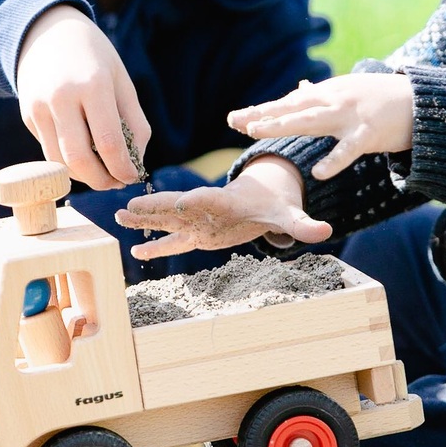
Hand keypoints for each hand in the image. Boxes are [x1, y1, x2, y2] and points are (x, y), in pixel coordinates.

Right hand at [16, 5, 150, 189]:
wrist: (46, 31)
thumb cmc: (94, 58)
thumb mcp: (122, 82)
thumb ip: (135, 124)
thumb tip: (136, 164)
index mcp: (92, 86)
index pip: (108, 142)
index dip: (123, 169)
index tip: (132, 177)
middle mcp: (61, 98)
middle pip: (80, 160)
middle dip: (102, 181)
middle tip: (116, 183)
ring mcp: (39, 108)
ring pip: (60, 162)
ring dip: (84, 177)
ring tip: (102, 173)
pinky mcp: (28, 116)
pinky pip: (50, 152)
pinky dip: (69, 162)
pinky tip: (84, 156)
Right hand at [115, 156, 332, 259]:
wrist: (261, 196)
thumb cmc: (272, 204)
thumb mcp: (288, 214)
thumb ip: (303, 224)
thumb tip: (326, 230)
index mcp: (227, 202)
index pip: (210, 200)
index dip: (197, 200)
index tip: (181, 201)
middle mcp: (206, 209)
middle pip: (178, 207)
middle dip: (155, 207)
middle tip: (131, 206)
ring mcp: (197, 221)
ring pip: (167, 220)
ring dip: (145, 219)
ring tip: (119, 217)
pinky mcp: (195, 233)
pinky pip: (172, 241)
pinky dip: (156, 246)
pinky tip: (135, 250)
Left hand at [228, 74, 413, 180]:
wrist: (424, 102)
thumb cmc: (383, 99)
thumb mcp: (348, 92)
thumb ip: (320, 95)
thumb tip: (297, 88)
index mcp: (328, 94)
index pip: (289, 104)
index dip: (262, 111)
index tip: (235, 118)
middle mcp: (335, 100)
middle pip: (292, 109)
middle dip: (262, 115)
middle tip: (235, 121)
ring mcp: (351, 115)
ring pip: (312, 121)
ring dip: (283, 125)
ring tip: (256, 131)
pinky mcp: (370, 133)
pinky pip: (349, 150)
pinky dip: (334, 162)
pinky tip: (317, 173)